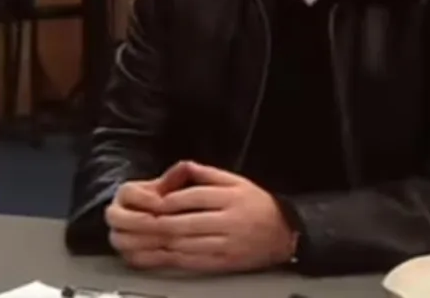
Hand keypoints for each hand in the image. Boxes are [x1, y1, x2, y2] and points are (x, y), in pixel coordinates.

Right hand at [105, 162, 190, 269]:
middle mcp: (116, 214)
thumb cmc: (166, 199)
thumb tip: (185, 166)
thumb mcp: (171, 184)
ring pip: (121, 240)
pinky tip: (166, 253)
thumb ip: (176, 176)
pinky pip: (133, 258)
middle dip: (139, 221)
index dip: (144, 199)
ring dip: (143, 240)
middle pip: (115, 218)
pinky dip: (149, 257)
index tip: (162, 202)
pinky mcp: (127, 255)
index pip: (127, 193)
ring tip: (165, 239)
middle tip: (160, 224)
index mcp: (125, 193)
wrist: (160, 220)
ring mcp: (119, 235)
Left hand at [156, 162, 296, 273]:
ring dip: (164, 241)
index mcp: (231, 198)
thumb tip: (180, 168)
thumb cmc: (257, 204)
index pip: (195, 197)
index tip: (156, 200)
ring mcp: (227, 245)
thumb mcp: (235, 181)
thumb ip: (206, 173)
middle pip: (187, 223)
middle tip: (145, 220)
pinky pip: (195, 261)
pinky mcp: (226, 263)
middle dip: (161, 222)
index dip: (171, 199)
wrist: (285, 233)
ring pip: (188, 245)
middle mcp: (230, 222)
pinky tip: (164, 252)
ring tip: (148, 236)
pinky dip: (175, 257)